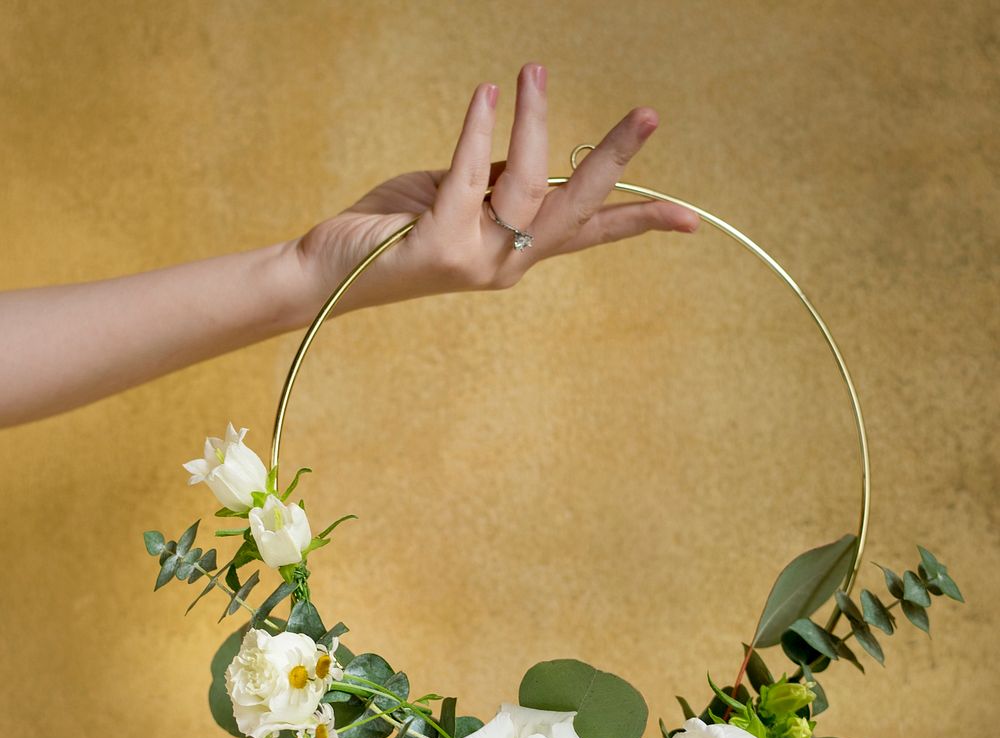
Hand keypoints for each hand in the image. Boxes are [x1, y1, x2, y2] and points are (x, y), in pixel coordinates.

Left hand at [292, 64, 698, 316]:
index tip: (691, 220)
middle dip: (613, 162)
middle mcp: (506, 264)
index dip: (639, 222)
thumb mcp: (456, 200)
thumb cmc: (392, 230)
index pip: (588, 234)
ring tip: (530, 71)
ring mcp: (476, 260)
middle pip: (576, 210)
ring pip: (526, 186)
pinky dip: (479, 128)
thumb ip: (494, 182)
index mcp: (516, 254)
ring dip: (533, 121)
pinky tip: (486, 93)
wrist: (328, 271)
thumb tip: (524, 146)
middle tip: (648, 115)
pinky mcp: (440, 245)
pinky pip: (469, 174)